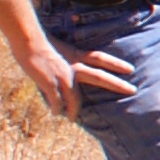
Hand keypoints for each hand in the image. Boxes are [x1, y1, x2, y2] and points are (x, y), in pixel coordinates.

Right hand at [12, 35, 131, 113]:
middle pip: (100, 76)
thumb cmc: (37, 43)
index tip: (131, 69)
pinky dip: (56, 108)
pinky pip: (56, 101)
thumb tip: (64, 67)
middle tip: (133, 90)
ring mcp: (63, 75)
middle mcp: (73, 66)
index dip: (116, 63)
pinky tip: (55, 113)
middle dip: (117, 84)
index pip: (100, 58)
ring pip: (75, 98)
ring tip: (73, 119)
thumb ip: (64, 58)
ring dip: (74, 110)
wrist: (27, 41)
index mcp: (75, 55)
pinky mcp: (51, 83)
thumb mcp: (57, 48)